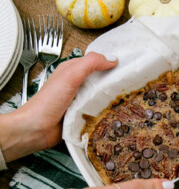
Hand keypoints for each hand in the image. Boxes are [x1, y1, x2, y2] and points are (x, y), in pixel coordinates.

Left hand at [0, 52, 116, 161]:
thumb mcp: (70, 75)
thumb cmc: (48, 102)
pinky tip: (114, 115)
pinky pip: (98, 113)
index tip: (125, 67)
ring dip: (110, 100)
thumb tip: (111, 59)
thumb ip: (90, 64)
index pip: (95, 63)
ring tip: (126, 101)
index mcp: (72, 71)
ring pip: (100, 98)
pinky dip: (105, 114)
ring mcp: (80, 102)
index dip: (109, 63)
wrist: (37, 129)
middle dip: (113, 83)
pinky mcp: (82, 117)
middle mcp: (76, 86)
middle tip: (130, 86)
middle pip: (100, 81)